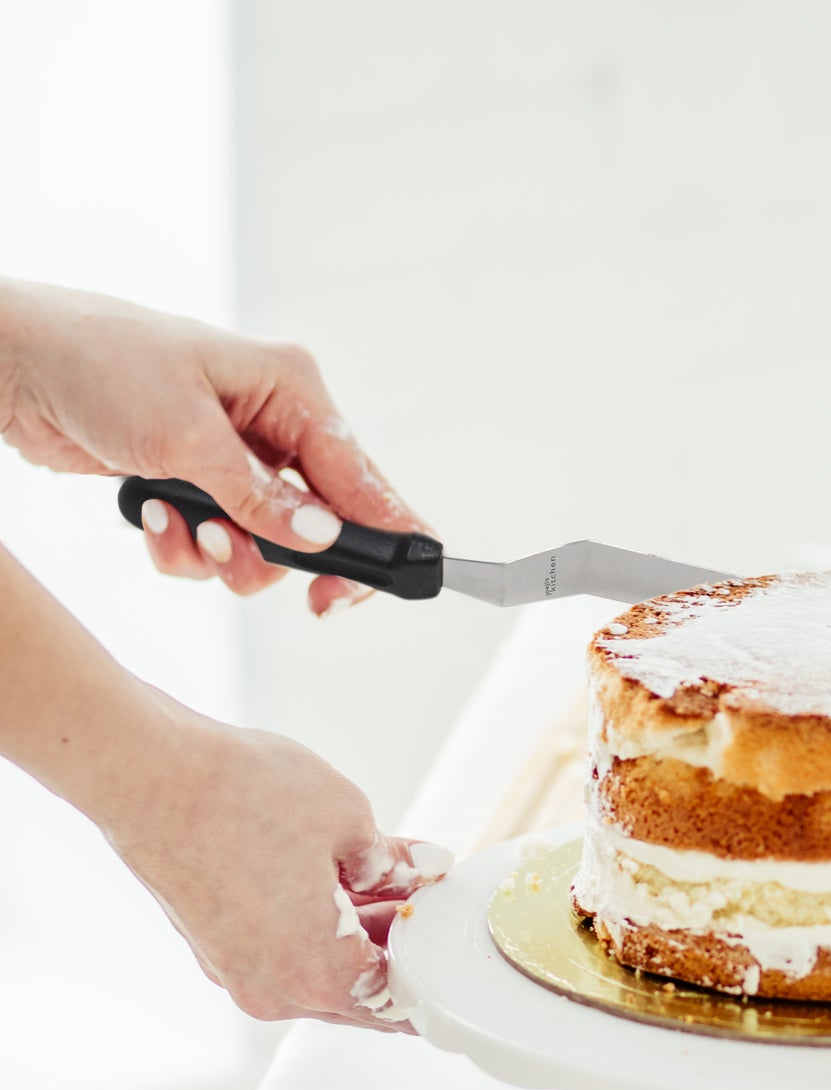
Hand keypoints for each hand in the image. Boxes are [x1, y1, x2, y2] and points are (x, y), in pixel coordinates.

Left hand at [0, 279, 427, 615]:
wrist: (10, 363)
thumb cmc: (95, 362)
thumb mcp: (187, 436)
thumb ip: (261, 497)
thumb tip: (324, 539)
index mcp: (290, 388)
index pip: (360, 473)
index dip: (386, 529)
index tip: (406, 576)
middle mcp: (271, 421)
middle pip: (324, 518)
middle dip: (294, 556)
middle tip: (312, 600)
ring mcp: (232, 455)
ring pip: (267, 542)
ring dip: (227, 555)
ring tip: (188, 532)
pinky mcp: (194, 482)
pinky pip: (216, 543)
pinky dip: (185, 548)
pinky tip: (153, 518)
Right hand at [105, 702, 452, 1031]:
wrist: (148, 773)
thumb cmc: (246, 796)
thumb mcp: (351, 822)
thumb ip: (396, 862)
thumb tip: (426, 871)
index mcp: (317, 975)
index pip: (396, 1001)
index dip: (432, 972)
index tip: (454, 953)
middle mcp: (272, 991)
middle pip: (358, 992)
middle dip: (398, 951)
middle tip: (430, 906)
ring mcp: (236, 972)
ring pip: (317, 972)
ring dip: (357, 936)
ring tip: (392, 883)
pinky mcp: (213, 947)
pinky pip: (282, 953)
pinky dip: (316, 928)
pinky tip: (341, 883)